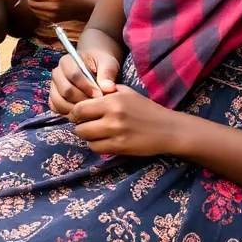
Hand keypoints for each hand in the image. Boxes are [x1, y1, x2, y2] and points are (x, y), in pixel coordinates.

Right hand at [49, 49, 119, 115]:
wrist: (96, 67)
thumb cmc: (101, 64)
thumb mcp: (108, 64)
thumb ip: (107, 74)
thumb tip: (108, 88)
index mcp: (67, 61)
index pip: (73, 75)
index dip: (87, 87)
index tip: (100, 94)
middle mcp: (57, 73)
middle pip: (66, 91)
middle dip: (82, 100)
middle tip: (96, 104)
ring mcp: (54, 87)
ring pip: (59, 102)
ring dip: (75, 109)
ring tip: (90, 110)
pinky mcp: (54, 98)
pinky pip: (57, 109)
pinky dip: (68, 113)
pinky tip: (82, 113)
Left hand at [70, 85, 184, 156]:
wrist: (167, 128)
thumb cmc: (145, 108)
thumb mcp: (126, 92)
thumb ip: (107, 91)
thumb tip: (86, 92)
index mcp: (112, 100)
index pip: (80, 108)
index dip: (74, 113)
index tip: (75, 115)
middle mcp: (112, 117)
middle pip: (80, 126)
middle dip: (79, 126)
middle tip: (84, 125)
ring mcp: (116, 134)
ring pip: (87, 139)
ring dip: (88, 137)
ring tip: (95, 133)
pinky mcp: (121, 147)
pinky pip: (98, 149)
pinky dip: (97, 146)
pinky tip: (104, 141)